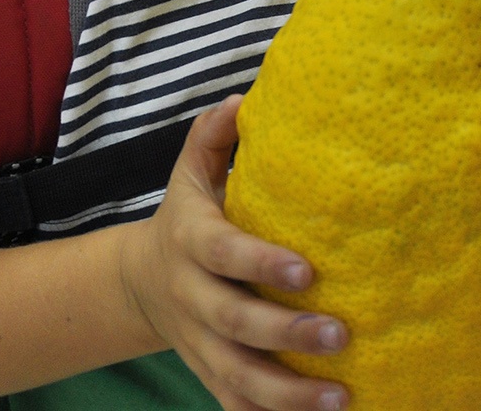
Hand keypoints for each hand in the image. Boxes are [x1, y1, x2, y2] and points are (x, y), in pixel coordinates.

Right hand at [122, 96, 351, 410]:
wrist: (138, 284)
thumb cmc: (187, 218)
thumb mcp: (189, 174)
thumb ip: (212, 138)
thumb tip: (241, 101)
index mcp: (191, 243)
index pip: (224, 255)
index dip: (260, 265)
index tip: (307, 270)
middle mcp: (193, 299)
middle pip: (236, 324)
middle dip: (286, 334)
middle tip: (340, 335)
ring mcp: (201, 344)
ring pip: (239, 378)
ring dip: (289, 395)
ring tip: (342, 396)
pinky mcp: (211, 375)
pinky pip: (238, 407)